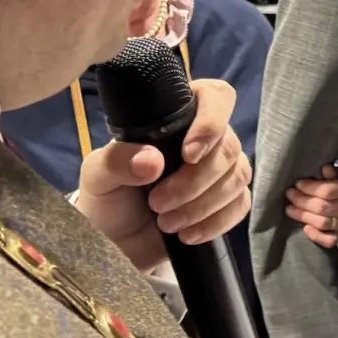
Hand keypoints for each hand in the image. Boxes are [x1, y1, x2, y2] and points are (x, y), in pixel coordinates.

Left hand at [74, 79, 252, 272]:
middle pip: (228, 146)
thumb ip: (116, 162)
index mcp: (177, 117)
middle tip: (157, 204)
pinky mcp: (228, 201)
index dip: (212, 121)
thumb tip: (152, 161)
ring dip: (203, 205)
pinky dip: (216, 222)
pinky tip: (189, 235)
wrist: (116, 241)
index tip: (189, 154)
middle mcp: (206, 138)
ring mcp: (221, 170)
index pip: (216, 96)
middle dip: (194, 181)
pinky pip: (241, 205)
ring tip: (167, 224)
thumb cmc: (108, 197)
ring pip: (238, 176)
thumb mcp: (96, 176)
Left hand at [287, 163, 337, 247]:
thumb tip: (325, 168)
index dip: (309, 187)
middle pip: (322, 207)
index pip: (327, 190)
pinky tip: (306, 228)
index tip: (297, 183)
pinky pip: (329, 240)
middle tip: (289, 194)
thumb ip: (333, 172)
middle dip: (301, 200)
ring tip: (289, 209)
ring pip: (322, 223)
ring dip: (303, 216)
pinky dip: (316, 236)